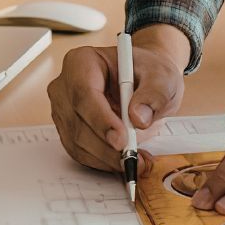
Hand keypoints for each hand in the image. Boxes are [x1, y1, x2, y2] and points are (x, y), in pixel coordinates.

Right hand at [47, 24, 188, 172]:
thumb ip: (154, 94)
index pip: (84, 94)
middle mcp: (65, 86)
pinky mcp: (68, 132)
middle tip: (134, 158)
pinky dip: (104, 162)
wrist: (144, 83)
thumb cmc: (147, 74)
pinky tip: (125, 160)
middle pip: (78, 123)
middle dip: (106, 146)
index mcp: (82, 62)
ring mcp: (63, 111)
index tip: (121, 139)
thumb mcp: (161, 77)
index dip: (101, 120)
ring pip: (78, 143)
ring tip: (137, 159)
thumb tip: (138, 118)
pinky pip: (81, 154)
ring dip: (107, 158)